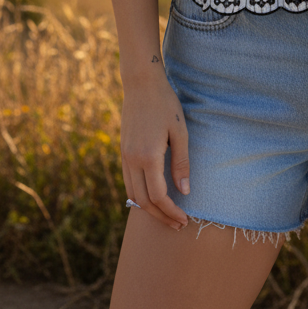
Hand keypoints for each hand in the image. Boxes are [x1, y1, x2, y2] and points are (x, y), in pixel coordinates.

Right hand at [120, 68, 190, 229]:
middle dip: (161, 216)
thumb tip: (184, 192)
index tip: (184, 219)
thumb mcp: (180, 132)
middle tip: (178, 225)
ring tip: (167, 216)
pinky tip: (152, 198)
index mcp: (147, 157)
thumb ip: (181, 163)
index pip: (158, 196)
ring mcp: (124, 157)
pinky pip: (129, 182)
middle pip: (143, 201)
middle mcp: (132, 160)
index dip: (171, 212)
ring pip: (133, 194)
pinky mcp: (123, 152)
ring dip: (149, 209)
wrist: (141, 84)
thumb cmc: (165, 104)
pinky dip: (139, 195)